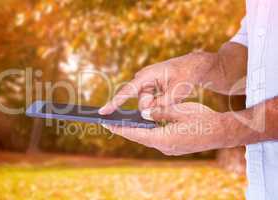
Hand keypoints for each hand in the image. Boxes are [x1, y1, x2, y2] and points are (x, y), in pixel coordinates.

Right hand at [99, 52, 212, 114]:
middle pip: (143, 102)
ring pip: (148, 103)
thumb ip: (160, 105)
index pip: (127, 91)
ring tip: (174, 92)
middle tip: (172, 97)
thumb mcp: (176, 92)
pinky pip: (152, 100)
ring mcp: (146, 83)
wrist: (193, 66)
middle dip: (155, 106)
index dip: (114, 103)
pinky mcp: (150, 87)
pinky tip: (171, 92)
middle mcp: (143, 79)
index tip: (103, 112)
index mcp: (146, 76)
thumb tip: (145, 114)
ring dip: (160, 103)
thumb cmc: (185, 75)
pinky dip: (161, 101)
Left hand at [104, 103, 227, 155]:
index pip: (135, 133)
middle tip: (111, 123)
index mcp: (163, 138)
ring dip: (136, 131)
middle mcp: (164, 147)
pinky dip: (147, 132)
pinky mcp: (175, 148)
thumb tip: (144, 112)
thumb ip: (160, 112)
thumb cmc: (203, 120)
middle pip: (139, 137)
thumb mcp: (180, 111)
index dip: (120, 128)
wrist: (221, 133)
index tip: (106, 124)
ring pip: (147, 138)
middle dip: (125, 130)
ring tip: (124, 122)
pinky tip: (144, 126)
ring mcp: (170, 149)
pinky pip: (156, 139)